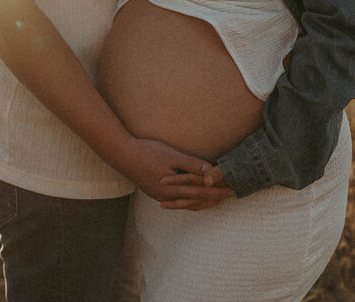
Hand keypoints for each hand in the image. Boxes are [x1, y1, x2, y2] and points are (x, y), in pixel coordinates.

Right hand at [117, 138, 234, 206]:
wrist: (122, 155)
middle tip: (231, 195)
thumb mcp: (171, 155)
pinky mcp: (156, 193)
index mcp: (172, 188)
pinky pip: (178, 201)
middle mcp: (167, 197)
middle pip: (196, 201)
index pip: (201, 192)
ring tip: (217, 198)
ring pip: (187, 204)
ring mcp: (160, 196)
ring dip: (203, 201)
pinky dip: (189, 201)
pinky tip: (193, 199)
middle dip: (214, 197)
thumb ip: (191, 164)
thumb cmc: (147, 151)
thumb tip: (211, 172)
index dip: (219, 191)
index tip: (233, 189)